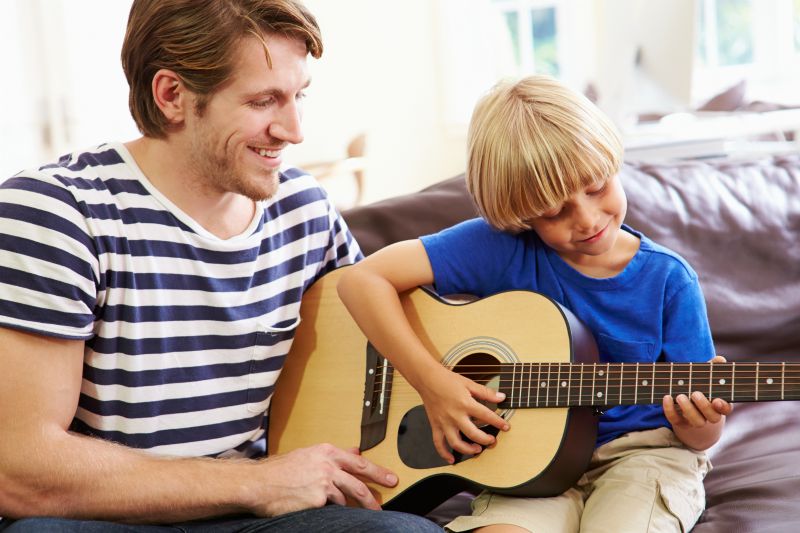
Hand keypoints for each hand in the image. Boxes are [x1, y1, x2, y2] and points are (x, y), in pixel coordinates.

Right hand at [253, 444, 397, 515]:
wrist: (260, 483)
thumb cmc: (279, 471)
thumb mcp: (308, 456)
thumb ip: (331, 457)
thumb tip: (354, 451)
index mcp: (326, 452)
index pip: (359, 461)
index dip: (377, 471)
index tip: (390, 477)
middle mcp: (328, 465)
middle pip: (359, 481)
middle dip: (375, 493)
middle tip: (385, 501)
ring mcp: (324, 483)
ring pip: (347, 497)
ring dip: (352, 506)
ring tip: (356, 511)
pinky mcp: (318, 500)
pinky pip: (331, 508)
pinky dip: (332, 510)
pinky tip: (325, 510)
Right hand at [418, 365, 508, 463]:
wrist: (427, 378)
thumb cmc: (447, 380)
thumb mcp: (469, 383)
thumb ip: (486, 392)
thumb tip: (501, 397)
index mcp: (465, 403)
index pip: (486, 416)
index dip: (498, 422)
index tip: (506, 427)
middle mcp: (455, 415)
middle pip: (473, 434)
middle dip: (485, 440)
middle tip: (492, 440)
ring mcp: (444, 422)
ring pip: (456, 443)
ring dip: (468, 450)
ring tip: (477, 449)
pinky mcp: (435, 425)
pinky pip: (438, 443)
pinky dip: (444, 454)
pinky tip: (451, 459)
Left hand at [662, 354, 733, 432]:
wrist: (684, 400)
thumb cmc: (699, 385)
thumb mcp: (705, 376)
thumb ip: (712, 368)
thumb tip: (720, 359)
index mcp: (718, 403)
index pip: (726, 409)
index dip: (723, 406)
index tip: (716, 400)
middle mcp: (708, 414)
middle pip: (713, 417)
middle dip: (704, 406)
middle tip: (695, 393)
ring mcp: (694, 420)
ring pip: (696, 422)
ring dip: (688, 409)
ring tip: (680, 396)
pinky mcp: (680, 422)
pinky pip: (675, 420)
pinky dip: (669, 409)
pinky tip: (666, 397)